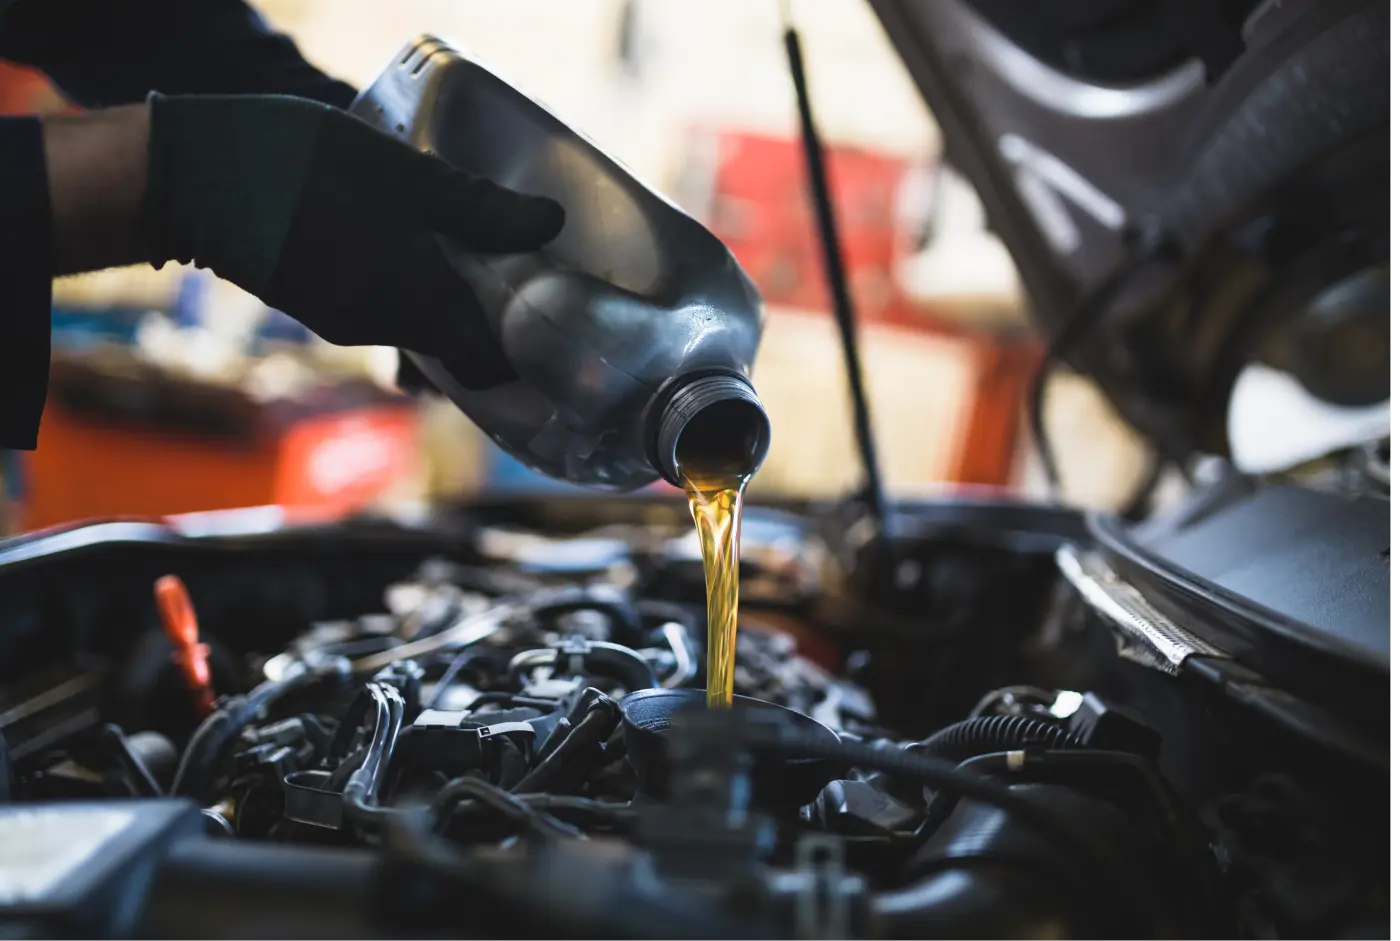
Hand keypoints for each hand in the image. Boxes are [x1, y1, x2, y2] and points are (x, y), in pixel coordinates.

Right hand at [144, 94, 563, 387]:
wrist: (190, 179)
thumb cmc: (298, 166)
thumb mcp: (400, 173)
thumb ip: (474, 205)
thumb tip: (548, 224)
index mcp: (413, 302)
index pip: (483, 365)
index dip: (518, 355)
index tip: (543, 326)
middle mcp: (380, 327)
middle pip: (453, 350)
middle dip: (486, 323)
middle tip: (513, 279)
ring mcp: (343, 322)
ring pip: (417, 329)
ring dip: (443, 303)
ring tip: (463, 255)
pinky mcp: (317, 306)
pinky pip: (382, 314)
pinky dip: (405, 294)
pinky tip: (408, 248)